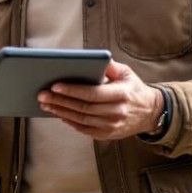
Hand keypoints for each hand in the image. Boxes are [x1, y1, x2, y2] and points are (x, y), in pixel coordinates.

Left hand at [38, 61, 163, 140]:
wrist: (149, 112)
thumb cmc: (134, 89)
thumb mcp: (126, 73)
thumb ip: (109, 66)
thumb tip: (93, 58)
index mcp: (121, 94)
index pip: (93, 93)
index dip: (72, 90)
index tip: (55, 85)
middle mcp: (117, 112)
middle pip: (83, 107)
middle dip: (60, 101)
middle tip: (42, 95)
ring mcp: (112, 126)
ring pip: (81, 119)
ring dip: (60, 112)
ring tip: (46, 104)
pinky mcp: (108, 134)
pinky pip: (84, 129)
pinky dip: (70, 122)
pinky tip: (59, 114)